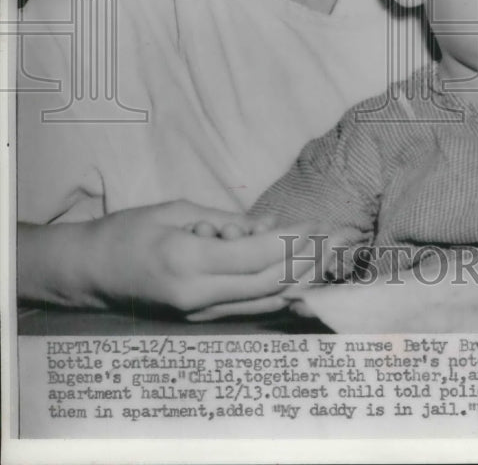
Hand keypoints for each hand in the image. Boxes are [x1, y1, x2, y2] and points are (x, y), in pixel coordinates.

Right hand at [86, 200, 327, 319]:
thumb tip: (267, 227)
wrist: (90, 273)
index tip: (315, 224)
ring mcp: (198, 314)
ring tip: (326, 258)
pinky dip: (277, 293)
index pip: (255, 256)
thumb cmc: (128, 231)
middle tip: (333, 239)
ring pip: (262, 301)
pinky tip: (299, 280)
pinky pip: (248, 308)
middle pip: (266, 282)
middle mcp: (196, 295)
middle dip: (304, 260)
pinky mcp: (198, 320)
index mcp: (187, 261)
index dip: (290, 241)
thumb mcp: (176, 211)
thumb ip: (223, 221)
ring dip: (298, 280)